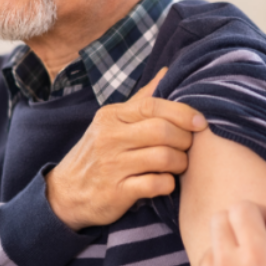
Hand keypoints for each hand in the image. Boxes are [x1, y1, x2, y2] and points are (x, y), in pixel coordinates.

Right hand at [46, 68, 207, 229]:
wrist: (65, 194)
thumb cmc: (98, 154)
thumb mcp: (113, 122)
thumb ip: (141, 99)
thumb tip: (167, 72)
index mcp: (111, 116)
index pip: (152, 106)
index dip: (182, 112)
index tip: (200, 122)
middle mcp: (110, 138)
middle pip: (162, 131)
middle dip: (184, 140)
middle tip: (188, 147)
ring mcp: (112, 166)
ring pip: (163, 158)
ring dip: (180, 163)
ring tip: (179, 165)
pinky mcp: (116, 193)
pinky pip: (155, 184)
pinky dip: (168, 183)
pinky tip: (166, 182)